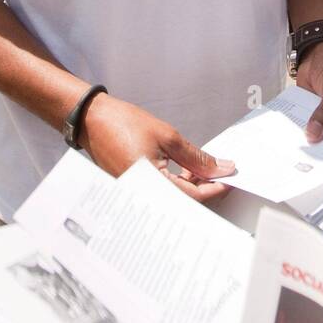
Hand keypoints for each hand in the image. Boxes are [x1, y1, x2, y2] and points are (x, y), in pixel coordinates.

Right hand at [81, 91, 234, 204]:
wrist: (92, 119)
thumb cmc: (124, 123)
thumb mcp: (167, 136)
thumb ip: (196, 157)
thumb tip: (220, 168)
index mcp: (150, 183)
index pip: (192, 197)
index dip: (215, 188)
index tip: (230, 178)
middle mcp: (141, 195)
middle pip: (183, 203)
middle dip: (204, 188)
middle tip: (217, 171)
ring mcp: (136, 195)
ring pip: (173, 199)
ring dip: (190, 186)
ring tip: (199, 167)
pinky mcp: (134, 190)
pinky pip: (161, 194)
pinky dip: (176, 185)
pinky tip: (184, 170)